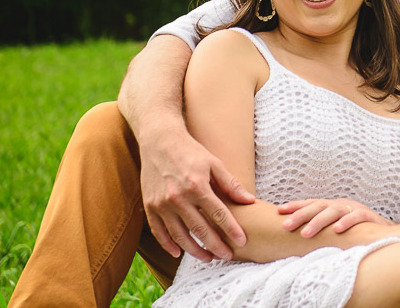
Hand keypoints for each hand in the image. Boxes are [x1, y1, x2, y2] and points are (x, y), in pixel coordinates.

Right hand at [140, 130, 255, 261]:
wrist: (159, 141)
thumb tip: (249, 200)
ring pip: (180, 236)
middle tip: (227, 256)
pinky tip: (178, 253)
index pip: (219, 214)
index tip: (242, 241)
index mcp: (197, 185)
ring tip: (208, 258)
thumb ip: (230, 184)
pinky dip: (168, 245)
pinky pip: (159, 232)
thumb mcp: (213, 163)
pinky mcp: (149, 206)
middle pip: (200, 229)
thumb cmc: (190, 151)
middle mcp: (178, 197)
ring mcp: (162, 204)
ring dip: (194, 250)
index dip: (232, 230)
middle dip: (215, 246)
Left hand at [278, 198, 388, 236]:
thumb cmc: (355, 231)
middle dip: (300, 215)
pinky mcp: (367, 216)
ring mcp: (353, 208)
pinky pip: (356, 217)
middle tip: (286, 225)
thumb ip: (320, 229)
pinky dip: (346, 222)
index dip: (295, 206)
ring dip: (318, 222)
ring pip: (333, 211)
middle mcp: (340, 205)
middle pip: (317, 206)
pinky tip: (337, 230)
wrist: (384, 231)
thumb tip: (296, 237)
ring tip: (305, 234)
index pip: (310, 203)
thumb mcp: (335, 228)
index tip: (279, 210)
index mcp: (331, 206)